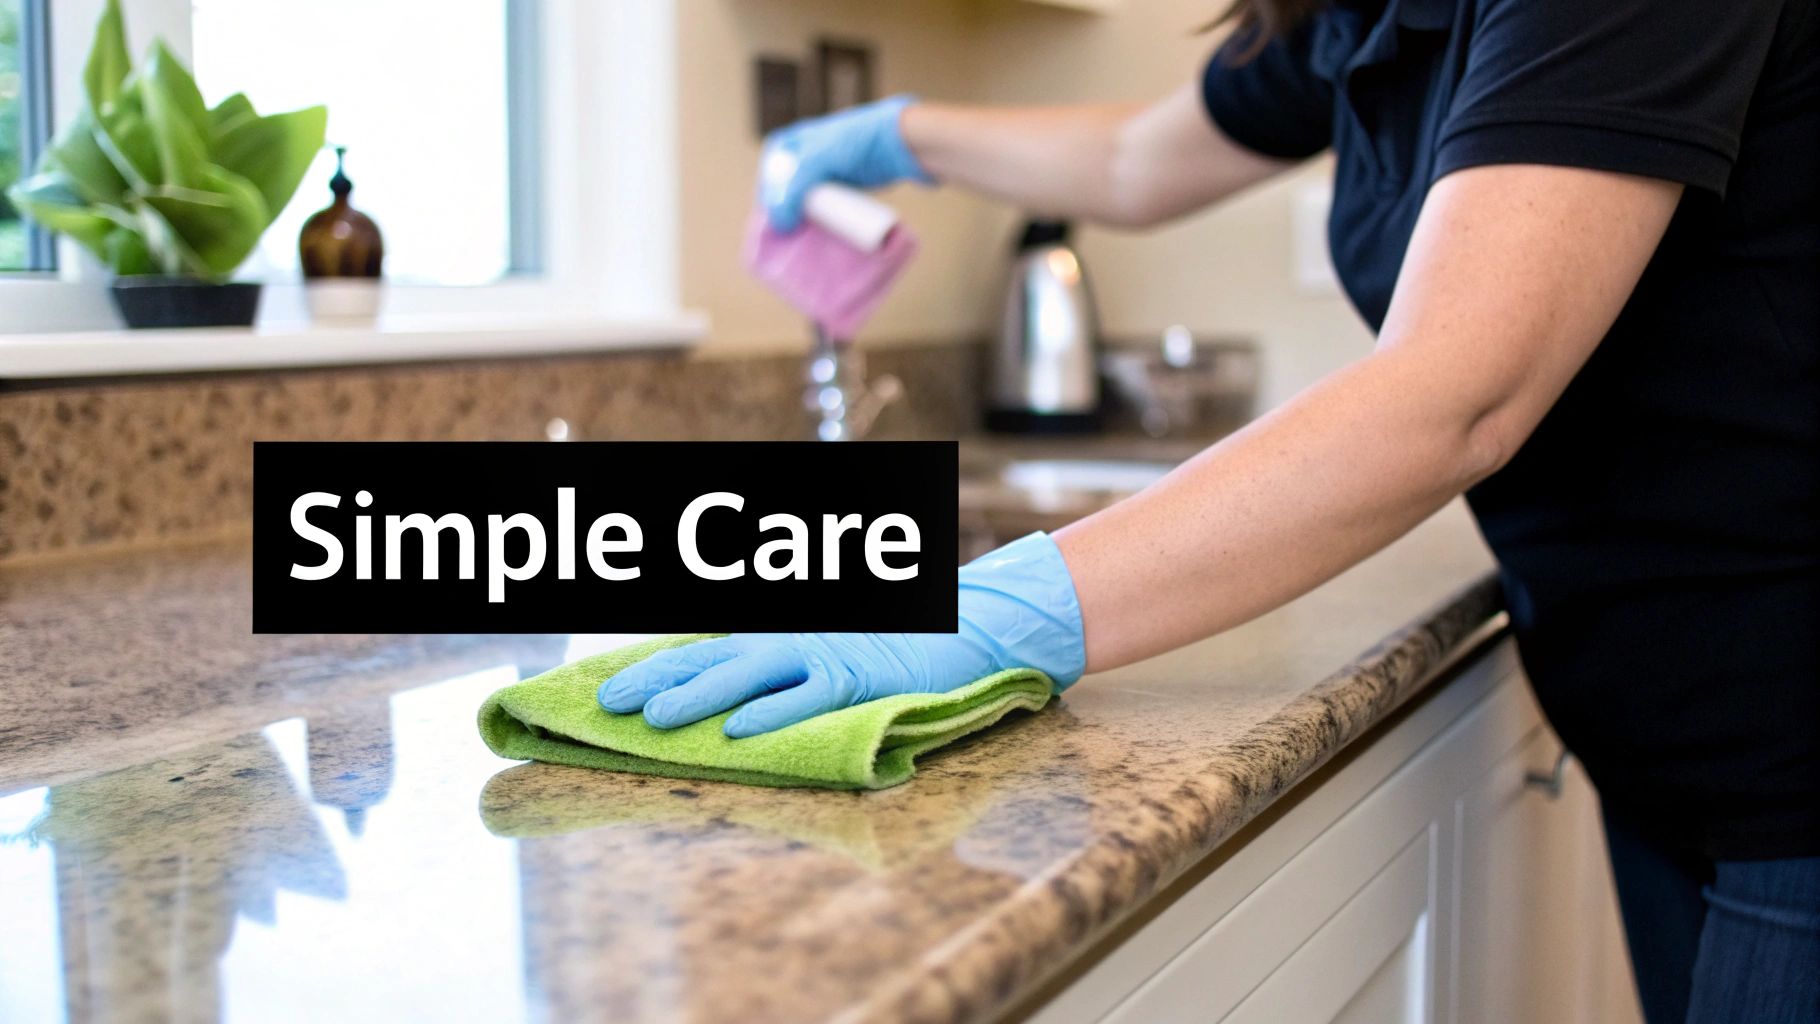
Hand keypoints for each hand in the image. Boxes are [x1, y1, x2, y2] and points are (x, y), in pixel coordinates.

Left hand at [598, 533, 1085, 737]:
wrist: (965, 627)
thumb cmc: (896, 641)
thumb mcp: (828, 643)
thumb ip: (781, 663)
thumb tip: (728, 694)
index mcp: (781, 631)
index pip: (705, 646)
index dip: (657, 665)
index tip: (610, 688)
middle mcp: (793, 638)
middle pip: (712, 656)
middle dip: (657, 678)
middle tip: (608, 705)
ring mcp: (826, 656)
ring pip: (749, 675)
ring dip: (700, 696)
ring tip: (656, 720)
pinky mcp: (859, 679)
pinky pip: (808, 699)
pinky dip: (773, 714)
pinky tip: (737, 733)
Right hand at [759, 94, 932, 231]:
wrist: (894, 143)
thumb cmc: (853, 143)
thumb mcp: (816, 161)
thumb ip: (792, 190)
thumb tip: (779, 224)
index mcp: (785, 144)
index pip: (769, 183)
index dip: (772, 207)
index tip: (782, 228)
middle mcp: (798, 158)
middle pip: (784, 196)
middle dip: (788, 216)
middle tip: (796, 239)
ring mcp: (818, 173)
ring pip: (802, 203)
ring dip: (804, 222)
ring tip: (809, 242)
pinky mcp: (837, 185)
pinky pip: (822, 207)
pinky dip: (820, 221)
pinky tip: (822, 236)